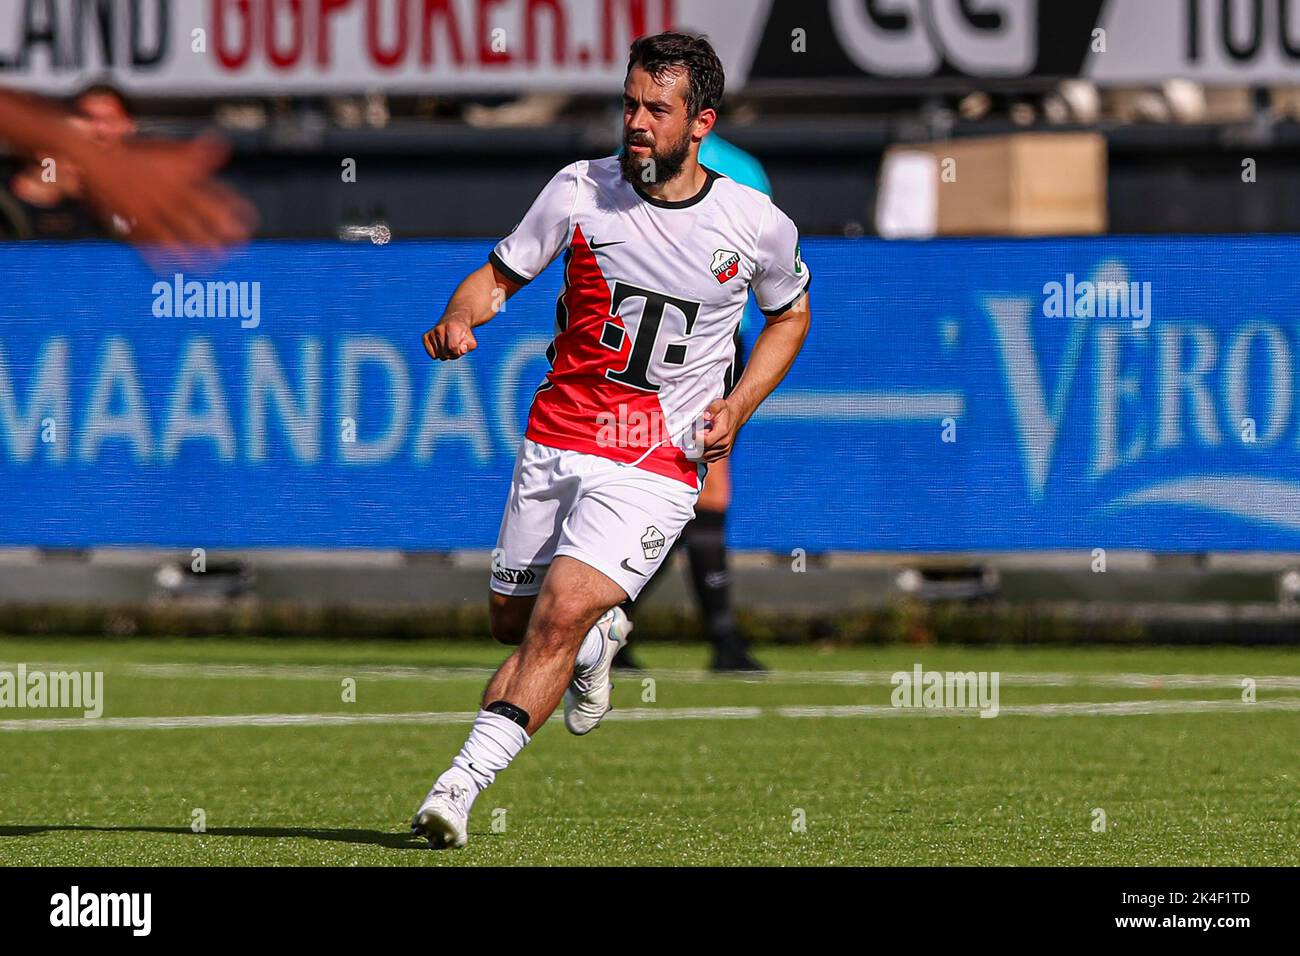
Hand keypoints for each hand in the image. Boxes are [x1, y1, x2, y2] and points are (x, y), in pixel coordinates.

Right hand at [76, 135, 255, 253]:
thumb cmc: (135, 157)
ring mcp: (146, 214)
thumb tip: (222, 145)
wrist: (93, 159)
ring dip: (193, 254)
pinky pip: (146, 245)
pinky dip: (159, 260)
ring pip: (173, 238)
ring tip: (211, 267)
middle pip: (195, 221)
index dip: (233, 209)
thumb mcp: (168, 151)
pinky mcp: (130, 225)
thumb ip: (198, 153)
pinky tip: (171, 271)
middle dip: (217, 237)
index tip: (249, 220)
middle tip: (237, 249)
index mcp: (176, 180)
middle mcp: (163, 199)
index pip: (211, 197)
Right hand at [423, 316, 477, 360]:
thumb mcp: (471, 339)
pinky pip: (432, 354)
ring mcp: (432, 332)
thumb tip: (462, 350)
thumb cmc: (464, 333)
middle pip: (445, 353)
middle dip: (452, 355)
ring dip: (445, 355)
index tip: (461, 349)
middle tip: (455, 348)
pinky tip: (442, 347)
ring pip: (438, 355)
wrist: (454, 320)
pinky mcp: (425, 337)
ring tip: (449, 347)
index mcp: (451, 327)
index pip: (452, 347)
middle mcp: (439, 328)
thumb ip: (469, 346)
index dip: (458, 352)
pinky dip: (438, 355)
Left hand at [698, 398, 741, 462]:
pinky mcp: (724, 453)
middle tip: (696, 435)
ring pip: (706, 457)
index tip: (693, 432)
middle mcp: (725, 443)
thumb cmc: (726, 411)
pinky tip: (702, 446)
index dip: (696, 438)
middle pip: (704, 451)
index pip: (705, 442)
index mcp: (723, 432)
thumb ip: (711, 409)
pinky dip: (704, 454)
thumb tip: (705, 415)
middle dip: (697, 444)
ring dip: (700, 450)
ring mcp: (725, 450)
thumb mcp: (718, 404)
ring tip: (701, 439)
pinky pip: (710, 459)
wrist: (736, 415)